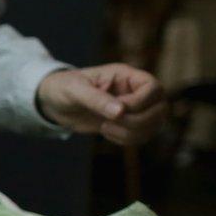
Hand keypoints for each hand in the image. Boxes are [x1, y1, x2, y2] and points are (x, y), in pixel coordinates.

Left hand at [36, 64, 166, 145]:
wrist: (55, 103)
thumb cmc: (63, 88)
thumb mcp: (75, 90)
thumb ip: (97, 99)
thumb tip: (121, 112)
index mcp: (126, 76)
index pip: (154, 88)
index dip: (140, 103)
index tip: (116, 109)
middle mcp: (135, 91)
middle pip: (160, 109)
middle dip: (137, 121)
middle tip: (108, 122)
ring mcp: (134, 108)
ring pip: (154, 125)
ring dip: (132, 133)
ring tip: (105, 128)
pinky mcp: (128, 124)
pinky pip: (143, 136)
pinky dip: (127, 140)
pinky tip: (108, 134)